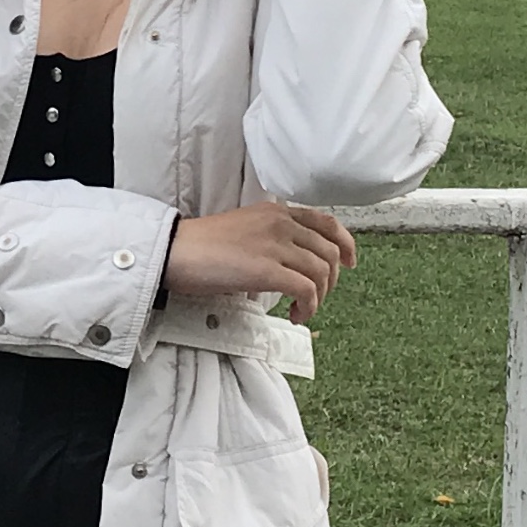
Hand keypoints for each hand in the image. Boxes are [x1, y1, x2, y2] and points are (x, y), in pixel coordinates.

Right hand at [164, 201, 357, 327]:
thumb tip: (293, 261)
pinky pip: (306, 290)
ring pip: (321, 272)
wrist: (177, 251)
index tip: (350, 263)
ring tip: (301, 311)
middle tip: (316, 299)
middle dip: (331, 281)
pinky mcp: (266, 269)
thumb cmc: (204, 245)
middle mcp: (280, 222)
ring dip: (319, 298)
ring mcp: (274, 244)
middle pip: (330, 251)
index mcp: (276, 211)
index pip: (326, 221)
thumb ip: (272, 235)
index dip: (346, 243)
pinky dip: (308, 307)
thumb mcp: (245, 228)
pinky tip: (295, 315)